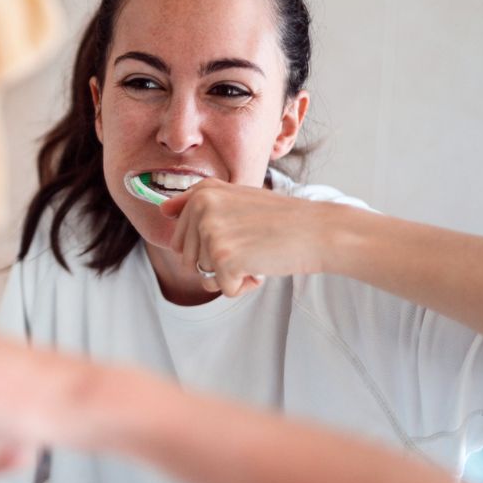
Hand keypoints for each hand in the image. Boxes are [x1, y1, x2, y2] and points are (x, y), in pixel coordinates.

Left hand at [160, 178, 333, 296]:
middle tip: (251, 244)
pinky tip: (264, 265)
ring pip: (204, 276)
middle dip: (218, 263)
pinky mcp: (222, 258)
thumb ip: (197, 203)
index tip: (238, 232)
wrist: (320, 230)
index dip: (210, 246)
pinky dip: (245, 285)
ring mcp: (210, 232)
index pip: (180, 240)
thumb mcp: (236, 199)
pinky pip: (224, 289)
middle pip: (189, 260)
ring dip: (232, 274)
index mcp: (201, 193)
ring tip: (258, 252)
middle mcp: (200, 207)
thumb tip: (162, 210)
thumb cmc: (282, 219)